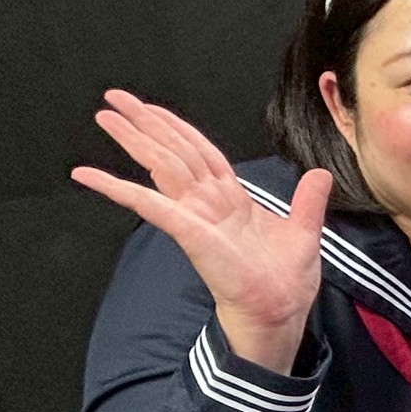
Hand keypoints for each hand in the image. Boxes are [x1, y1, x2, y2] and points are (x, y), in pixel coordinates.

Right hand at [72, 89, 327, 373]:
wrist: (280, 312)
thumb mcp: (304, 232)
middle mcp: (209, 202)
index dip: (177, 127)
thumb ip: (307, 200)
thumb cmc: (285, 282)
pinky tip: (90, 175)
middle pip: (173, 151)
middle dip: (145, 122)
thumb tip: (320, 174)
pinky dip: (118, 188)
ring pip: (161, 165)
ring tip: (104, 116)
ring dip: (133, 139)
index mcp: (233, 198)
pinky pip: (149, 204)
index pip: (201, 151)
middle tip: (114, 98)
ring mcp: (195, 215)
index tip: (152, 108)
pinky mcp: (188, 231)